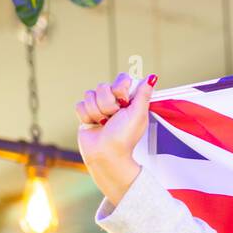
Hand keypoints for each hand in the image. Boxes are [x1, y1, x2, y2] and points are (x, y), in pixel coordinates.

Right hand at [74, 72, 157, 203]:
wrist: (106, 154)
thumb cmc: (125, 137)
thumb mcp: (138, 114)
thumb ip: (143, 94)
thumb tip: (152, 78)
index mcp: (128, 101)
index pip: (121, 79)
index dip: (119, 88)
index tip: (123, 101)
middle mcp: (114, 102)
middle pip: (102, 86)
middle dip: (107, 104)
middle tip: (114, 118)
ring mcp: (99, 108)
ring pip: (89, 95)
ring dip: (97, 112)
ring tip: (104, 124)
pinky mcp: (86, 114)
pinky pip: (80, 104)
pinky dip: (87, 116)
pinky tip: (94, 126)